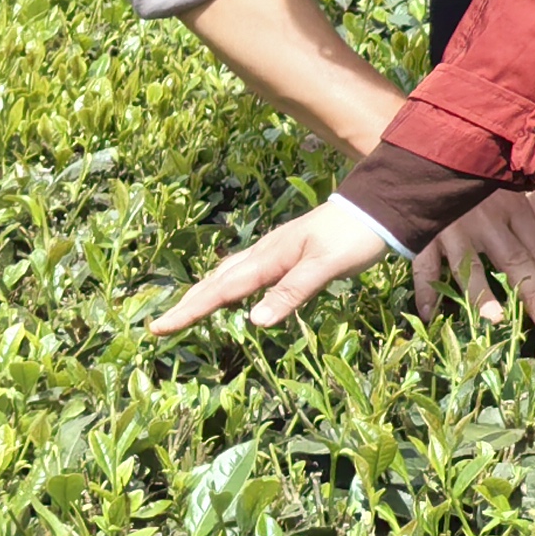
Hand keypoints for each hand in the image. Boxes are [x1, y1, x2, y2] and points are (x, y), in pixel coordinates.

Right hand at [145, 197, 396, 337]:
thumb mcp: (326, 266)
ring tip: (184, 311)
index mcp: (269, 258)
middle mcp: (264, 253)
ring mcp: (274, 251)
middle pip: (216, 282)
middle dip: (188, 304)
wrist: (376, 207)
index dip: (190, 311)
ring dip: (204, 294)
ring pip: (228, 275)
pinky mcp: (287, 252)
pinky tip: (230, 290)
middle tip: (159, 325)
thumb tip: (254, 321)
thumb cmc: (354, 237)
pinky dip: (227, 285)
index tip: (159, 328)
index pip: (221, 291)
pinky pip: (246, 271)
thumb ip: (292, 292)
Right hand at [418, 159, 534, 328]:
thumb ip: (525, 220)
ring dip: (482, 294)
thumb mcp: (508, 192)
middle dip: (532, 293)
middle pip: (514, 261)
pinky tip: (431, 314)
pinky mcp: (424, 235)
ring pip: (470, 266)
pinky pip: (424, 267)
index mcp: (512, 210)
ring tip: (496, 318)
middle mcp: (487, 221)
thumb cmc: (477, 181)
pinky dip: (426, 291)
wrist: (431, 154)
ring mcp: (454, 229)